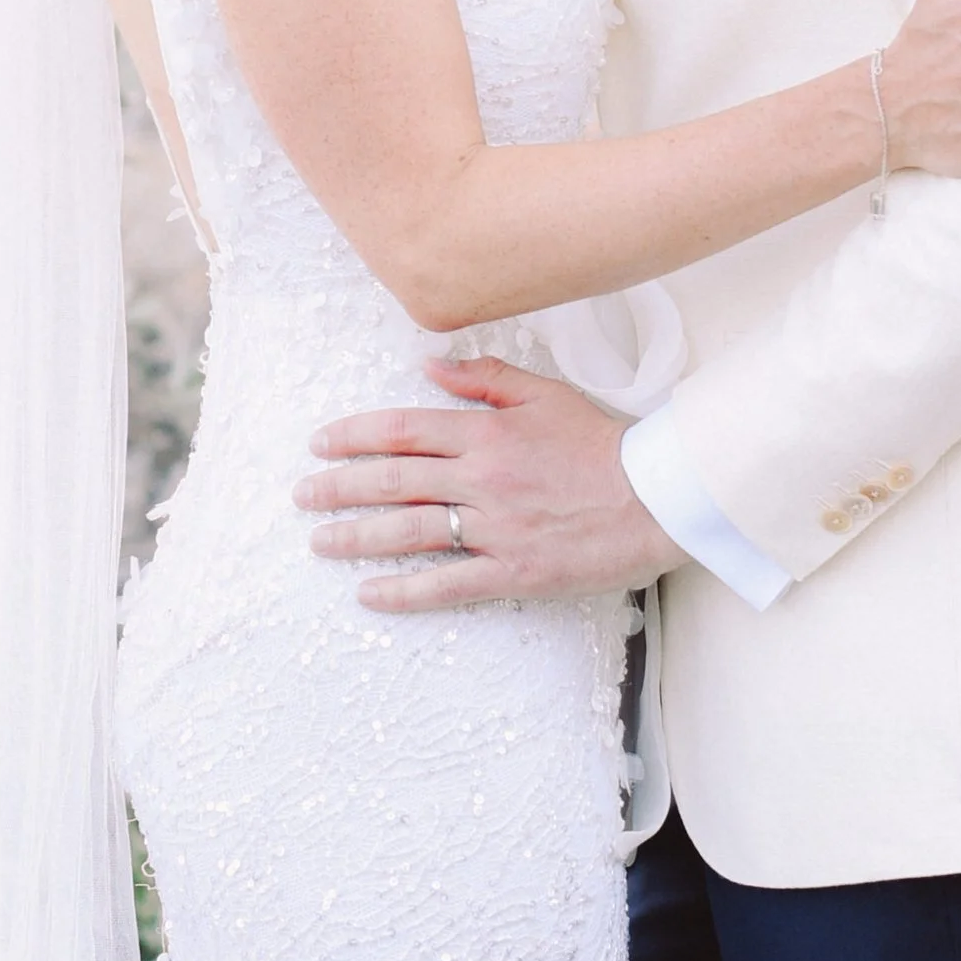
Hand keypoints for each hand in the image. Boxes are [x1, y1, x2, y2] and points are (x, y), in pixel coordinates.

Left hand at [294, 355, 687, 610]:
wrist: (658, 497)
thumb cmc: (604, 444)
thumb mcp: (546, 394)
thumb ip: (485, 378)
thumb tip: (430, 366)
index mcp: (487, 432)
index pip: (404, 430)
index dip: (355, 436)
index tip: (320, 444)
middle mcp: (482, 478)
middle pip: (394, 480)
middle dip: (339, 487)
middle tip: (301, 495)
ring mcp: (496, 528)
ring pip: (409, 532)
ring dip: (356, 537)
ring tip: (319, 541)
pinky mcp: (514, 571)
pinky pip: (447, 584)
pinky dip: (405, 591)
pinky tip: (370, 594)